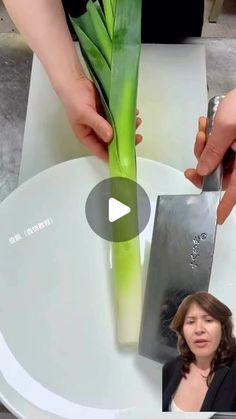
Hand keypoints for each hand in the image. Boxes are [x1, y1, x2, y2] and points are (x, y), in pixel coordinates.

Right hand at [59, 76, 142, 160]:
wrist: (74, 81)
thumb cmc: (74, 99)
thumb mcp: (84, 114)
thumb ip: (98, 125)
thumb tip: (110, 137)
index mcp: (88, 137)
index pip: (101, 151)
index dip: (113, 156)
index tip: (126, 155)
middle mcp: (97, 132)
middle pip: (113, 142)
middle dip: (125, 141)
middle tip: (137, 137)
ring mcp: (103, 123)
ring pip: (118, 130)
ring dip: (128, 128)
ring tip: (137, 121)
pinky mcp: (108, 113)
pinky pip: (119, 118)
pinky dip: (127, 117)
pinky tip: (134, 112)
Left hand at [185, 90, 235, 223]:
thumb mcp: (227, 126)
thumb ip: (213, 151)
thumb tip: (202, 171)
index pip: (234, 191)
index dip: (225, 206)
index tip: (216, 218)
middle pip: (221, 176)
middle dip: (203, 165)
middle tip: (195, 153)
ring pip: (217, 162)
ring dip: (205, 148)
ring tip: (203, 129)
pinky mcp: (235, 146)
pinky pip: (219, 150)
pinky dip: (210, 141)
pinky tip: (206, 126)